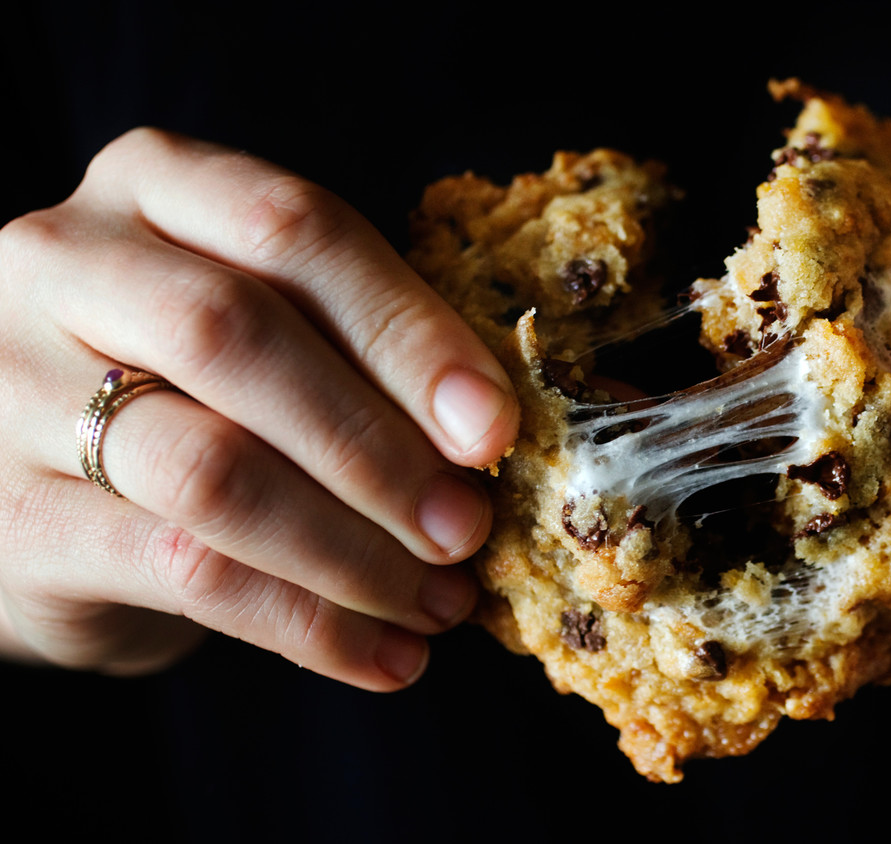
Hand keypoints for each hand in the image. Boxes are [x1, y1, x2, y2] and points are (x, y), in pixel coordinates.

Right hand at [0, 129, 519, 689]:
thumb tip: (493, 429)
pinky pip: (184, 573)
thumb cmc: (191, 387)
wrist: (40, 489)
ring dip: (352, 550)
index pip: (295, 230)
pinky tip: (382, 654)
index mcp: (154, 185)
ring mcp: (13, 387)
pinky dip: (306, 624)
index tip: (493, 427)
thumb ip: (356, 344)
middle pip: (239, 337)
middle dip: (378, 446)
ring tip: (438, 601)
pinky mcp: (14, 521)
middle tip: (466, 528)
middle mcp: (65, 262)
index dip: (407, 331)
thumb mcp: (265, 326)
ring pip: (212, 468)